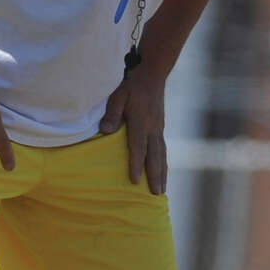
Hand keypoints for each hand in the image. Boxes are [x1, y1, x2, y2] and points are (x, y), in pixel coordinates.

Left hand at [101, 66, 167, 193]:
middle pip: (155, 156)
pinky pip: (163, 151)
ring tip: (161, 191)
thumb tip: (105, 131)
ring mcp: (158, 129)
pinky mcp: (160, 129)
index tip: (135, 180)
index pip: (138, 147)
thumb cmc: (132, 87)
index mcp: (141, 122)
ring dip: (162, 174)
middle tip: (156, 193)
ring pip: (162, 156)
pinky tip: (162, 174)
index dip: (136, 164)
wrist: (153, 76)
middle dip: (155, 176)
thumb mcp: (117, 96)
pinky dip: (163, 165)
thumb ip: (112, 113)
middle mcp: (153, 129)